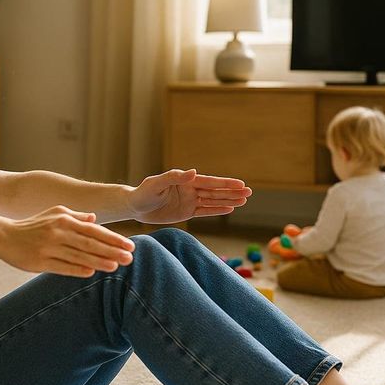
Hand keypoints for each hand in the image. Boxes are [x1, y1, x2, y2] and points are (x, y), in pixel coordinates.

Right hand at [0, 205, 134, 277]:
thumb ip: (75, 216)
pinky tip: (91, 273)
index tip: (129, 245)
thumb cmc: (33, 225)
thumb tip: (94, 219)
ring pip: (78, 255)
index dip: (113, 238)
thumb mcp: (54, 214)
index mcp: (64, 219)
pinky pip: (62, 266)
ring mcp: (48, 247)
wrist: (4, 235)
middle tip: (129, 258)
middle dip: (111, 251)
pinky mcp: (39, 262)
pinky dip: (77, 269)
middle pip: (90, 243)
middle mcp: (58, 232)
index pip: (94, 230)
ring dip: (98, 261)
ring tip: (115, 267)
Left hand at [127, 168, 251, 223]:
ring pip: (213, 201)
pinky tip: (230, 209)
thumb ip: (173, 177)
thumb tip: (194, 172)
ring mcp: (189, 201)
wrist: (135, 206)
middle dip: (232, 192)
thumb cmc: (143, 193)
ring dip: (228, 201)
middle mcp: (190, 189)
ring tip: (244, 200)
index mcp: (185, 181)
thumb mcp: (156, 184)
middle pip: (215, 191)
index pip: (209, 182)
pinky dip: (217, 210)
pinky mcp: (186, 212)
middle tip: (249, 192)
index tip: (240, 184)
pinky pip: (204, 212)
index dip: (225, 183)